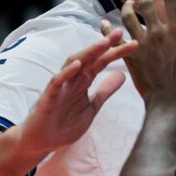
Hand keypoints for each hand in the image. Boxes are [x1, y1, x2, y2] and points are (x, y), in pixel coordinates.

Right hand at [17, 29, 136, 156]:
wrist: (42, 142)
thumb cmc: (65, 124)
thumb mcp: (92, 107)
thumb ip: (105, 91)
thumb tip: (123, 75)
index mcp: (83, 82)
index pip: (101, 63)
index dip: (116, 52)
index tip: (133, 43)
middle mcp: (72, 81)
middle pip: (90, 58)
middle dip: (104, 45)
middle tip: (120, 32)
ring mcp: (60, 88)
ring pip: (73, 64)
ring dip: (88, 52)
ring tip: (103, 43)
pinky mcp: (48, 98)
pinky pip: (57, 82)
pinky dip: (67, 72)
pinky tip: (78, 65)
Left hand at [108, 0, 175, 105]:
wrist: (170, 101)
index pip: (172, 1)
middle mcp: (157, 33)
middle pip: (144, 5)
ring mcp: (140, 44)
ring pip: (127, 17)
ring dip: (126, 7)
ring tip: (128, 4)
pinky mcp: (129, 55)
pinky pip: (113, 38)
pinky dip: (107, 29)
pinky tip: (105, 23)